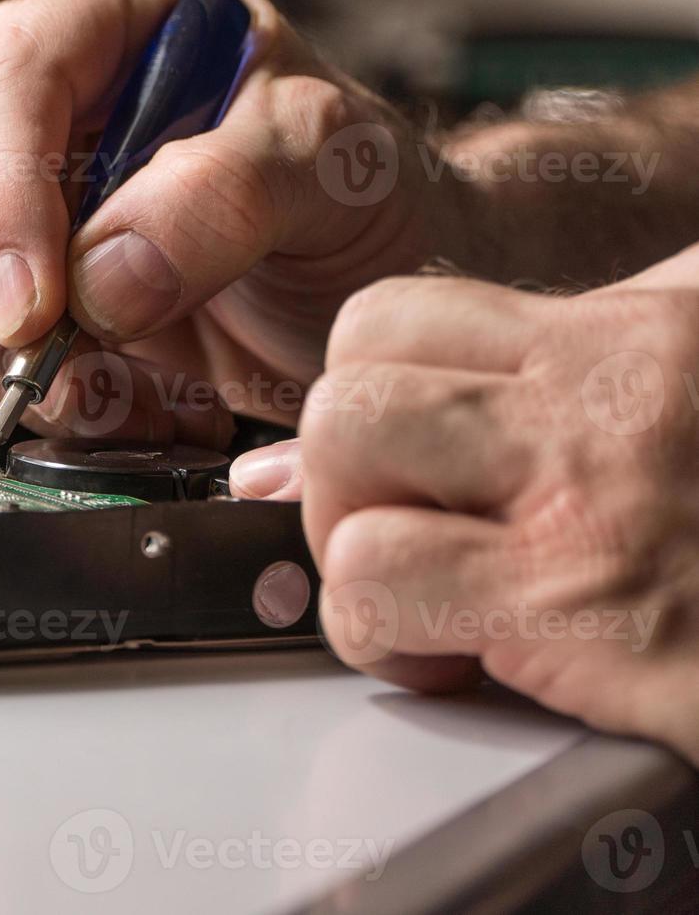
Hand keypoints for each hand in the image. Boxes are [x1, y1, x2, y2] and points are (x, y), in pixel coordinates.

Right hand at [0, 0, 459, 445]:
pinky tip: (104, 400)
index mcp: (116, 3)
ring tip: (119, 400)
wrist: (359, 285)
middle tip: (78, 376)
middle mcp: (37, 78)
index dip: (6, 194)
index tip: (38, 306)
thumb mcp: (332, 171)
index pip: (11, 73)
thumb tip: (98, 279)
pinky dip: (9, 386)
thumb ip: (228, 197)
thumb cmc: (352, 197)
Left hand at [233, 253, 698, 763]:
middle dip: (345, 475)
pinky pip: (380, 589)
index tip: (404, 466)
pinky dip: (385, 633)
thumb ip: (568, 363)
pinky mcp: (592, 617)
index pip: (392, 321)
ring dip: (355, 546)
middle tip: (404, 532)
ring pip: (341, 463)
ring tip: (428, 593)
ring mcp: (593, 500)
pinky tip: (460, 657)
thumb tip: (352, 436)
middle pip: (351, 385)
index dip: (369, 399)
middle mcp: (606, 399)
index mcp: (636, 335)